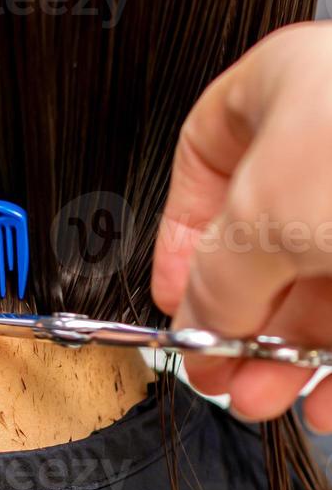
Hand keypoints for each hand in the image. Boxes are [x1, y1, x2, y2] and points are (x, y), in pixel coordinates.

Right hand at [151, 22, 331, 429]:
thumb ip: (215, 274)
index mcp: (289, 90)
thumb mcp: (267, 212)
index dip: (181, 230)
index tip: (174, 292)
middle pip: (264, 237)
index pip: (207, 155)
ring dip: (286, 352)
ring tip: (265, 399)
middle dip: (238, 316)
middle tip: (221, 367)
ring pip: (321, 281)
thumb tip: (196, 317)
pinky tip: (326, 398)